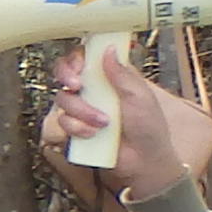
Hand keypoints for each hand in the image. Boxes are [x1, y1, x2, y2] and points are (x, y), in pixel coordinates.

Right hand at [67, 49, 211, 199]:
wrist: (143, 161)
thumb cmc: (148, 128)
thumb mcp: (140, 97)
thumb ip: (122, 74)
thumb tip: (109, 49)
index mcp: (109, 77)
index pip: (85, 58)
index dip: (77, 58)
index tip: (80, 66)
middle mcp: (92, 91)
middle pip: (65, 73)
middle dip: (66, 77)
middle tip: (76, 86)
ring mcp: (81, 110)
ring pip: (63, 99)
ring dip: (82, 111)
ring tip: (103, 124)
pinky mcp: (75, 129)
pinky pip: (63, 122)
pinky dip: (77, 128)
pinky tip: (93, 135)